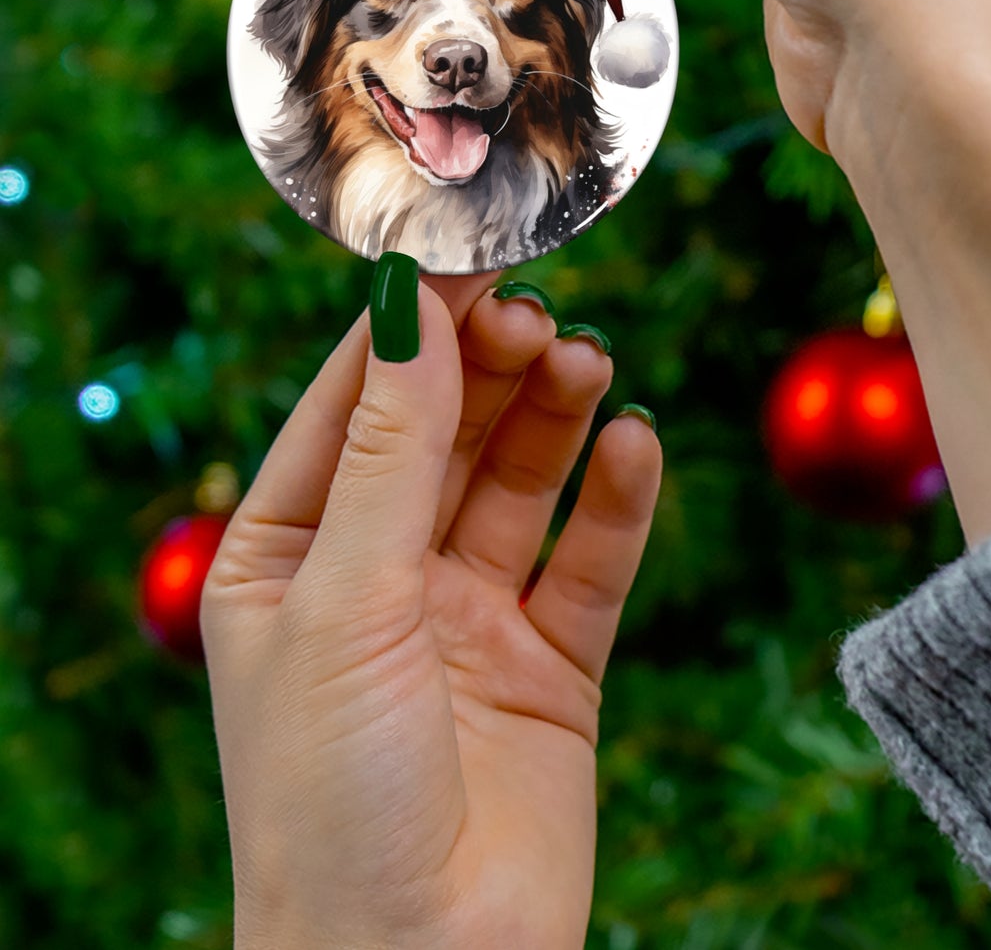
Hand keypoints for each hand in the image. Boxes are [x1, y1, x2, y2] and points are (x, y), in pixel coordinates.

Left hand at [202, 269, 661, 949]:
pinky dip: (617, 499)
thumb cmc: (331, 797)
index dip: (410, 331)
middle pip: (447, 433)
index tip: (467, 257)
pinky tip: (635, 444)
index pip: (353, 408)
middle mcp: (380, 578)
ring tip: (589, 363)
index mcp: (290, 558)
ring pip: (522, 483)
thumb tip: (409, 305)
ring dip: (556, 416)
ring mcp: (469, 619)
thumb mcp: (344, 599)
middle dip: (491, 368)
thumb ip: (391, 450)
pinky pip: (590, 560)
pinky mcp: (552, 664)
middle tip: (542, 314)